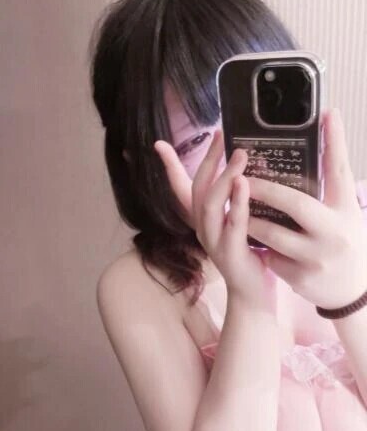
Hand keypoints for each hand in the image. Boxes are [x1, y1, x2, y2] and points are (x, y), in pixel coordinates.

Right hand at [154, 130, 277, 307]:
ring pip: (210, 204)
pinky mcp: (229, 253)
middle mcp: (202, 228)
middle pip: (198, 188)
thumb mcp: (239, 222)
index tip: (183, 139)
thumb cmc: (250, 254)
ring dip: (223, 178)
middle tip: (224, 137)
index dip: (178, 164)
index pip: (186, 186)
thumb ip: (237, 198)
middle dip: (209, 161)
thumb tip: (247, 168)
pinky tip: (245, 184)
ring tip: (239, 156)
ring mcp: (213, 241)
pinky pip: (232, 224)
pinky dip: (237, 203)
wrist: (252, 293)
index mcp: (203, 219)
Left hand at [245, 108, 366, 309]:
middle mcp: (334, 233)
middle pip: (296, 204)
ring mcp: (316, 258)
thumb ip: (332, 181)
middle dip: (266, 190)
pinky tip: (251, 242)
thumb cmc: (344, 240)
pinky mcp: (300, 278)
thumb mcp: (344, 211)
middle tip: (243, 177)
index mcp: (346, 211)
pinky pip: (271, 256)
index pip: (339, 171)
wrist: (351, 289)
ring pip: (274, 235)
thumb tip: (324, 129)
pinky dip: (260, 246)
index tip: (324, 115)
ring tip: (238, 208)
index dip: (334, 141)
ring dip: (252, 220)